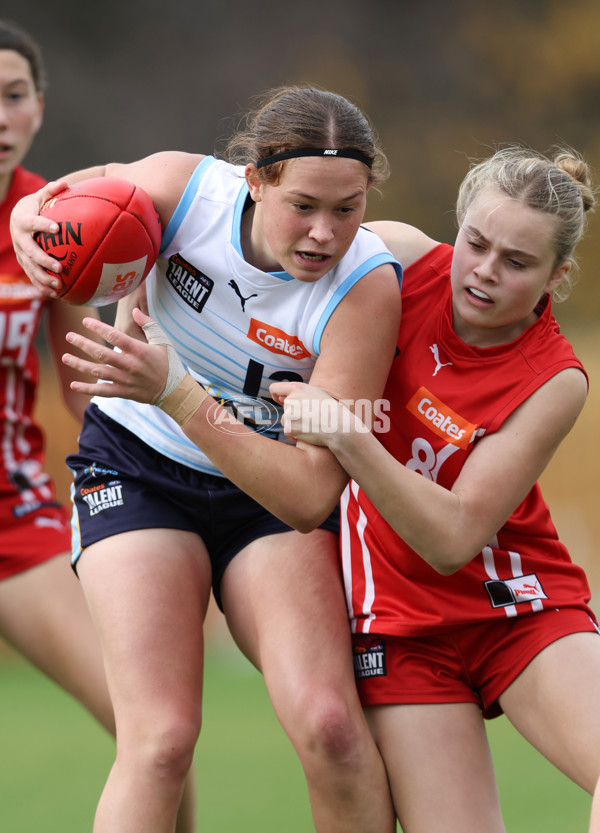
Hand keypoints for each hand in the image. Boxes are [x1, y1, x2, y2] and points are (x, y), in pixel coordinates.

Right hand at [9, 180, 70, 297]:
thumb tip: (65, 183)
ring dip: (43, 278)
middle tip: (60, 267)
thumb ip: (51, 190)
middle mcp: (19, 239)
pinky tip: (57, 295)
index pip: (32, 223)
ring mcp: (20, 253)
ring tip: (59, 286)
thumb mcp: (41, 196)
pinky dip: (42, 286)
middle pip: (29, 252)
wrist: (18, 218)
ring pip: (30, 268)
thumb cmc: (35, 206)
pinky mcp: (24, 263)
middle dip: (43, 260)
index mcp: (23, 221)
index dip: (42, 226)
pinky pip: (32, 277)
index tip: (56, 228)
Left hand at [62, 307, 169, 403]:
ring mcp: (125, 380)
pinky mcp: (123, 392)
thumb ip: (148, 324)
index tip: (85, 321)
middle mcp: (130, 365)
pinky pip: (102, 391)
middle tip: (69, 336)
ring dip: (80, 365)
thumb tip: (135, 310)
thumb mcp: (163, 341)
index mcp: (139, 351)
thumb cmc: (169, 364)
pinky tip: (73, 384)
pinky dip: (87, 389)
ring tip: (65, 357)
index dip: (98, 327)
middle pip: (101, 354)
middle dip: (83, 344)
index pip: (114, 336)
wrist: (174, 391)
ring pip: (98, 372)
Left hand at [270, 380, 354, 446]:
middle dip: (293, 413)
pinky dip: (296, 434)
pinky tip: (309, 432)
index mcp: (297, 388)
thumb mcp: (316, 394)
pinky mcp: (289, 428)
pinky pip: (288, 431)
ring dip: (295, 424)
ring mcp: (289, 414)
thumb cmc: (331, 410)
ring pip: (286, 420)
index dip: (276, 395)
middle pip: (284, 408)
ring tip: (311, 424)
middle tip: (310, 417)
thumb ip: (298, 394)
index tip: (279, 400)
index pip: (275, 389)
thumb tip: (280, 400)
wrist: (338, 426)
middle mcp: (291, 400)